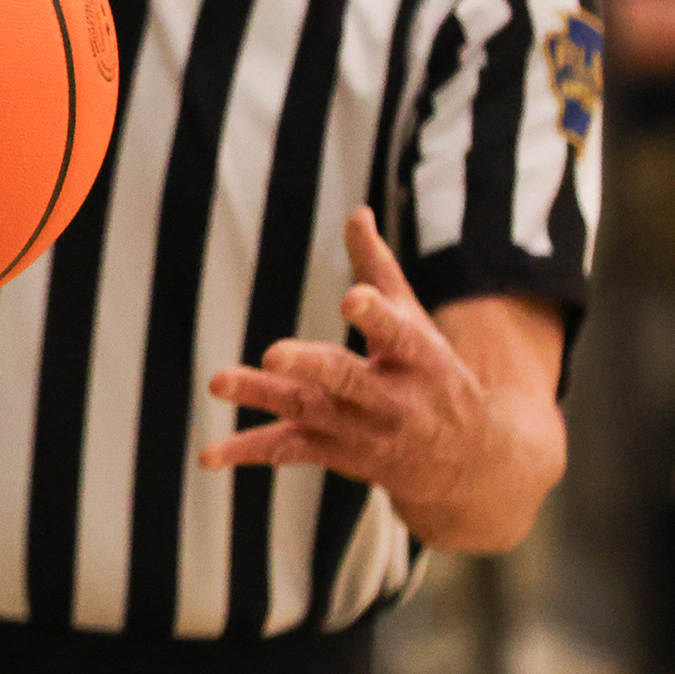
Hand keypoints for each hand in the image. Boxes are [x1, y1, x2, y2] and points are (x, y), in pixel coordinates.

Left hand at [200, 206, 557, 549]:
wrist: (466, 462)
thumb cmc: (431, 373)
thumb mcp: (415, 323)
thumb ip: (380, 270)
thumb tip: (356, 211)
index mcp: (418, 358)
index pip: (398, 334)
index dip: (376, 316)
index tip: (353, 298)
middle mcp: (391, 399)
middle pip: (347, 380)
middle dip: (313, 367)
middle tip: (274, 353)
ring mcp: (361, 431)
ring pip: (307, 411)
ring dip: (262, 396)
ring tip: (218, 381)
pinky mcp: (335, 454)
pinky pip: (288, 451)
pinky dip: (246, 451)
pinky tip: (208, 455)